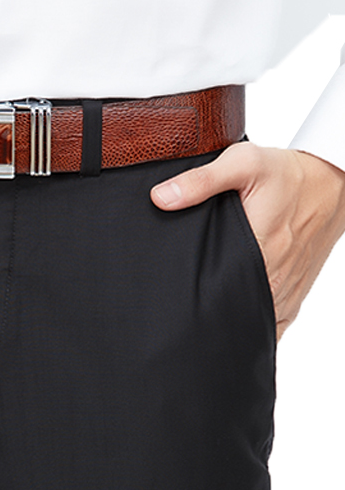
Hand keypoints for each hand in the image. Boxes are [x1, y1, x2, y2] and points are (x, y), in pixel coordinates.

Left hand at [150, 142, 344, 339]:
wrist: (330, 182)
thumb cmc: (286, 174)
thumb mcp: (243, 163)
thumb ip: (201, 180)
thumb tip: (161, 198)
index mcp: (260, 249)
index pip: (218, 292)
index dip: (194, 298)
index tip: (173, 297)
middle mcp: (275, 277)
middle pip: (232, 312)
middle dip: (206, 312)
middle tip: (179, 306)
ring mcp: (286, 290)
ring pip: (251, 322)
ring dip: (228, 320)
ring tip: (201, 314)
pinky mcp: (293, 294)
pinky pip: (271, 324)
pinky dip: (251, 326)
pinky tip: (231, 323)